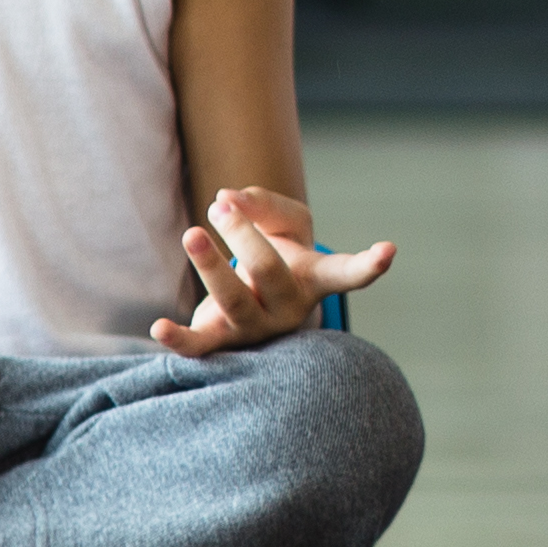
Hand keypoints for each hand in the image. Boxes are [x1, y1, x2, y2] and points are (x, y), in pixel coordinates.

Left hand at [153, 188, 397, 356]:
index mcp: (314, 278)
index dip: (368, 264)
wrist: (258, 310)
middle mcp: (289, 308)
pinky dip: (179, 339)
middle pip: (270, 273)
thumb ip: (262, 205)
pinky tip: (159, 327)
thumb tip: (225, 200)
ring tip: (193, 234)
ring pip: (234, 303)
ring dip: (211, 267)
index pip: (345, 274)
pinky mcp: (221, 343)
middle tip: (222, 208)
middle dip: (245, 237)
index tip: (388, 251)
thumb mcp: (286, 225)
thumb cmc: (278, 259)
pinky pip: (200, 346)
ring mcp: (256, 330)